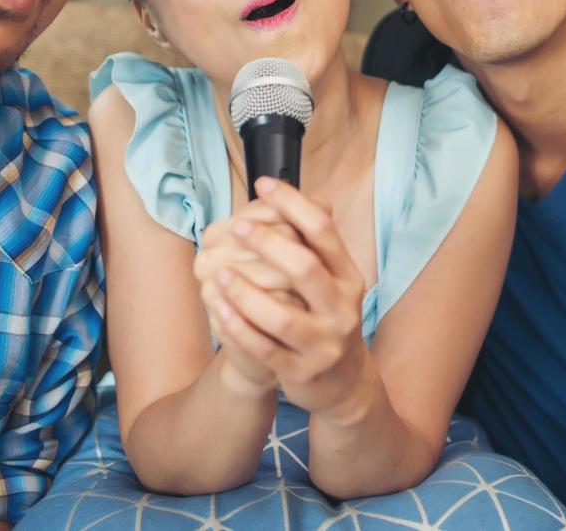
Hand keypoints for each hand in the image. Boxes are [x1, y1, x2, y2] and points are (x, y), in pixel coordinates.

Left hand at [212, 177, 369, 420]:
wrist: (342, 382)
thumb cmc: (325, 316)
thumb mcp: (332, 279)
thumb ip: (312, 240)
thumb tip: (287, 192)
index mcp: (348, 277)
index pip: (323, 232)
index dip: (293, 204)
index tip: (264, 184)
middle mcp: (342, 309)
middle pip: (305, 269)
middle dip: (268, 243)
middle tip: (236, 226)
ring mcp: (323, 344)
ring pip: (281, 316)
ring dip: (245, 291)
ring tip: (218, 271)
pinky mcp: (300, 372)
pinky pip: (263, 349)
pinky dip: (238, 328)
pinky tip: (217, 308)